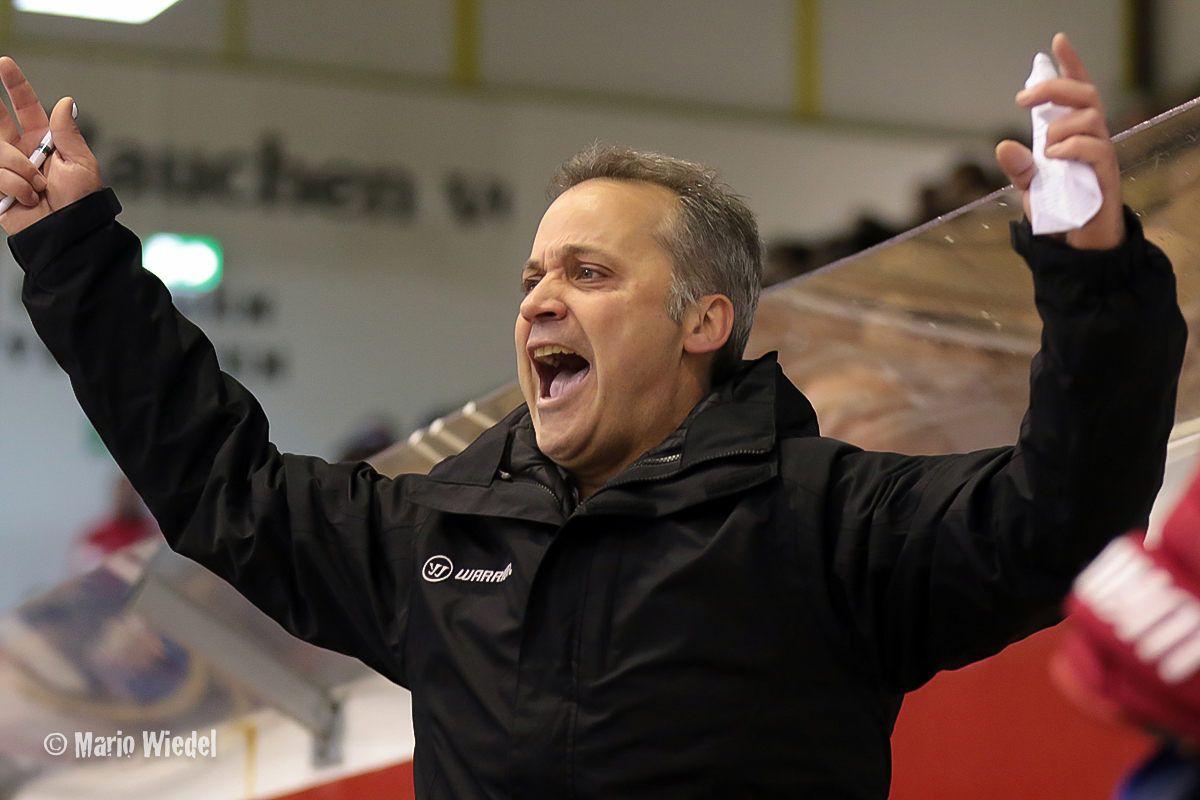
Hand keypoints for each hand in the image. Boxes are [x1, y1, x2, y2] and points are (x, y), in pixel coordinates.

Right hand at [0, 57, 101, 234]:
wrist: (68, 232)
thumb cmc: (80, 202)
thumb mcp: (81, 164)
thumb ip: (68, 133)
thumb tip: (65, 102)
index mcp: (44, 141)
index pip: (26, 107)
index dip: (14, 86)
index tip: (4, 63)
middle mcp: (22, 151)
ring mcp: (6, 168)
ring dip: (19, 169)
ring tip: (38, 188)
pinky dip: (13, 186)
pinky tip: (26, 198)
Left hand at [995, 33, 1123, 249]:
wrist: (1076, 245)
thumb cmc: (1059, 209)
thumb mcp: (1029, 186)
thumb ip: (1018, 166)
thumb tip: (1002, 145)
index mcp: (1075, 134)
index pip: (1078, 91)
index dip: (1070, 65)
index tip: (1057, 41)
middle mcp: (1093, 138)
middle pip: (1085, 94)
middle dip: (1055, 88)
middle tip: (1022, 98)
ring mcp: (1102, 155)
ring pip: (1090, 118)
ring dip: (1059, 127)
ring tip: (1045, 149)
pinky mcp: (1106, 175)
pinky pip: (1095, 148)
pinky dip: (1071, 147)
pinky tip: (1054, 157)